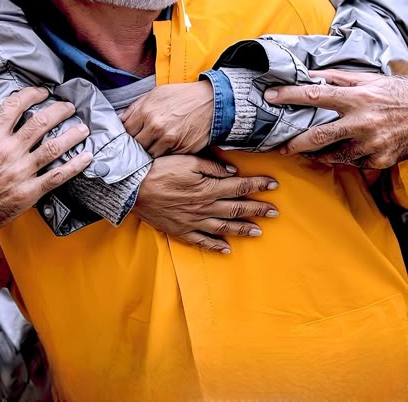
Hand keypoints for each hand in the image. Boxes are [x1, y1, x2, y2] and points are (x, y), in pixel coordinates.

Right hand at [0, 87, 92, 264]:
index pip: (14, 106)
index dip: (31, 94)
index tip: (41, 92)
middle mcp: (8, 152)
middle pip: (40, 122)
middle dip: (59, 110)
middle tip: (68, 107)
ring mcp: (20, 172)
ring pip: (53, 147)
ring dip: (72, 135)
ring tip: (83, 128)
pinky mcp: (28, 192)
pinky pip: (57, 176)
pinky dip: (75, 165)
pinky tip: (86, 157)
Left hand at [120, 81, 212, 156]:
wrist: (210, 101)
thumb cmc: (182, 96)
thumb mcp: (156, 94)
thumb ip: (136, 107)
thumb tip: (120, 120)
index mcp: (146, 111)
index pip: (126, 131)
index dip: (126, 135)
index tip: (127, 137)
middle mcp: (155, 126)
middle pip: (135, 146)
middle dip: (136, 146)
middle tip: (138, 145)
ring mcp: (168, 139)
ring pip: (149, 154)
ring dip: (149, 152)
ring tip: (153, 146)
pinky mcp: (180, 149)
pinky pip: (164, 157)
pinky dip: (163, 155)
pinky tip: (165, 149)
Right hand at [134, 153, 278, 252]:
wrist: (134, 188)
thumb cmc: (161, 169)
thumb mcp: (188, 159)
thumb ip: (212, 166)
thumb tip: (232, 171)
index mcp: (208, 188)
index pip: (240, 187)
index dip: (258, 186)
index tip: (274, 185)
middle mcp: (205, 207)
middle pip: (237, 209)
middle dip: (258, 210)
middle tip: (275, 212)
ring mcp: (193, 222)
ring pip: (224, 228)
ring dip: (243, 230)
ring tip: (258, 232)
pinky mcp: (181, 231)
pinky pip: (202, 242)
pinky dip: (216, 247)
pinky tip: (227, 250)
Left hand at [264, 69, 407, 168]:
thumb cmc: (397, 94)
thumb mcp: (369, 79)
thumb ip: (337, 78)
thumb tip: (311, 76)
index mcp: (358, 98)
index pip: (316, 95)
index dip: (290, 95)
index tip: (272, 96)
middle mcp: (363, 123)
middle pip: (319, 136)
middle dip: (296, 143)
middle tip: (282, 146)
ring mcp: (371, 144)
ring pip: (334, 155)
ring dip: (319, 153)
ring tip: (309, 151)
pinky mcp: (379, 160)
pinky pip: (354, 162)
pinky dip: (345, 157)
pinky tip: (341, 151)